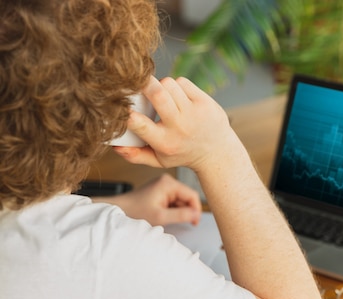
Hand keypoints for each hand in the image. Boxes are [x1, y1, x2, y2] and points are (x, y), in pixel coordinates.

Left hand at [94, 174, 201, 225]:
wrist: (118, 210)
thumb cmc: (134, 212)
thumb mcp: (160, 216)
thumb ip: (181, 215)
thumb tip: (197, 215)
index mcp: (168, 183)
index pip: (192, 195)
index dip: (196, 209)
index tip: (194, 222)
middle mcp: (167, 181)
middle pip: (187, 197)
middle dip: (187, 210)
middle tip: (184, 223)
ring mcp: (164, 185)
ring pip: (181, 200)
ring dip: (180, 211)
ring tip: (170, 219)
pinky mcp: (160, 191)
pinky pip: (174, 200)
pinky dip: (173, 209)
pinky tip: (166, 216)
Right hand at [111, 76, 240, 174]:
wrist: (218, 152)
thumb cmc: (183, 153)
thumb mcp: (159, 161)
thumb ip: (135, 155)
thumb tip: (114, 146)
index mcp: (164, 142)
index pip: (139, 122)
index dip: (126, 110)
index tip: (122, 104)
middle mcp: (179, 127)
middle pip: (158, 94)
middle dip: (144, 84)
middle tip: (139, 85)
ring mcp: (194, 113)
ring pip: (169, 84)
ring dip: (161, 85)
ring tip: (163, 96)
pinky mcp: (205, 102)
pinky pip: (183, 82)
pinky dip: (176, 85)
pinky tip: (178, 96)